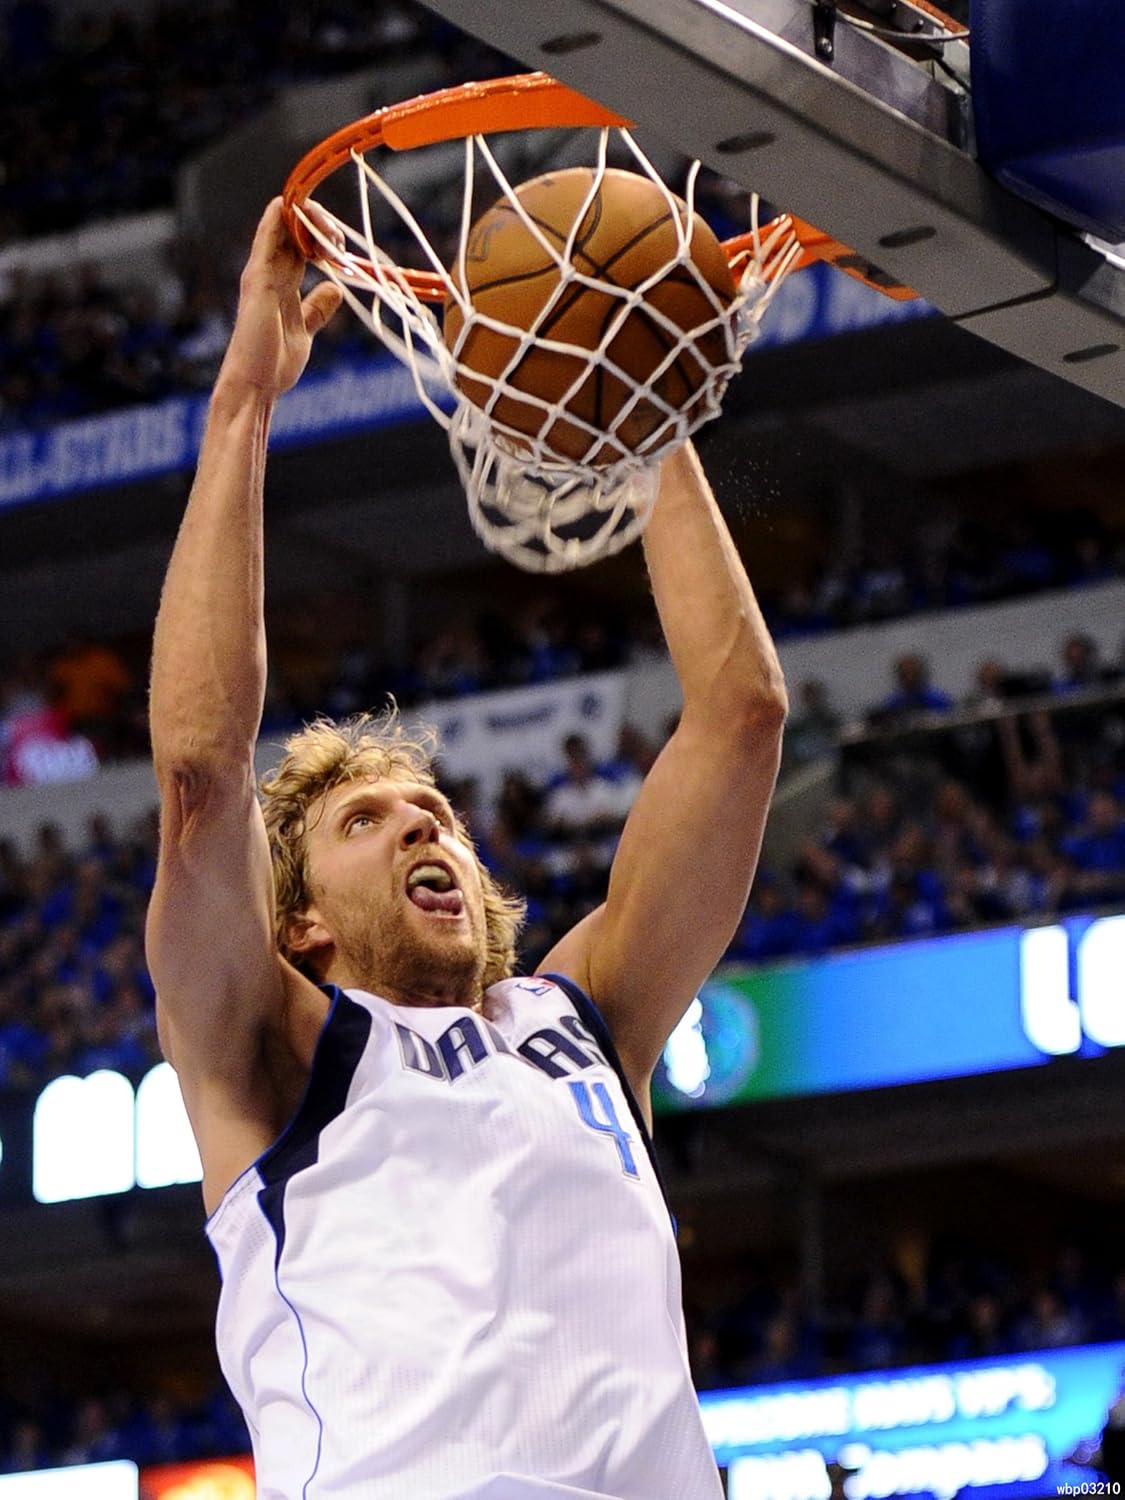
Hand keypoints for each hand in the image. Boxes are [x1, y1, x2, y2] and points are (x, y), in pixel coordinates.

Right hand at [217, 197, 342, 398]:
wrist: (257, 386)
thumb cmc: (274, 364)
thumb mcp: (304, 331)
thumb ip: (316, 310)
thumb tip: (335, 289)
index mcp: (282, 283)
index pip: (300, 244)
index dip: (322, 235)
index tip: (342, 247)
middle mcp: (269, 273)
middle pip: (293, 230)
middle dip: (320, 224)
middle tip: (340, 242)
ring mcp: (261, 275)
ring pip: (281, 229)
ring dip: (306, 219)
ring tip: (330, 231)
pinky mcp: (256, 281)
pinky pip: (265, 241)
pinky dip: (276, 220)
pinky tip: (287, 206)